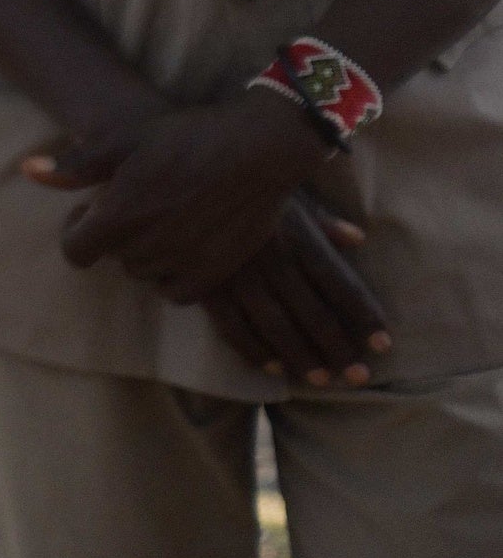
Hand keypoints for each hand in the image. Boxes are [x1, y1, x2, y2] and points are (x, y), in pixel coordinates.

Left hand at [28, 88, 329, 303]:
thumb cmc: (184, 137)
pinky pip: (177, 292)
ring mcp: (184, 263)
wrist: (257, 150)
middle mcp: (149, 246)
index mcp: (119, 215)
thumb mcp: (122, 139)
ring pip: (144, 273)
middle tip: (135, 204)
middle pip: (112, 258)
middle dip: (114, 235)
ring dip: (143, 253)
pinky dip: (172, 274)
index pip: (76, 252)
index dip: (76, 232)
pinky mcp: (216, 273)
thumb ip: (75, 165)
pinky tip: (182, 243)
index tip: (90, 211)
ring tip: (161, 218)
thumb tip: (27, 172)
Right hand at [195, 195, 393, 387]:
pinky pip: (232, 325)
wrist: (174, 177)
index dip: (364, 316)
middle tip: (359, 377)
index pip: (340, 284)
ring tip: (322, 380)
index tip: (384, 344)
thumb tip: (358, 239)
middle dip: (338, 348)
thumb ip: (321, 220)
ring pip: (276, 326)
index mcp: (296, 234)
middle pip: (313, 313)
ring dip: (301, 357)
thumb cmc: (239, 181)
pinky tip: (272, 366)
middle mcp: (271, 259)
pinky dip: (253, 349)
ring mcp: (237, 274)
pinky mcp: (205, 284)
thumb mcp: (284, 191)